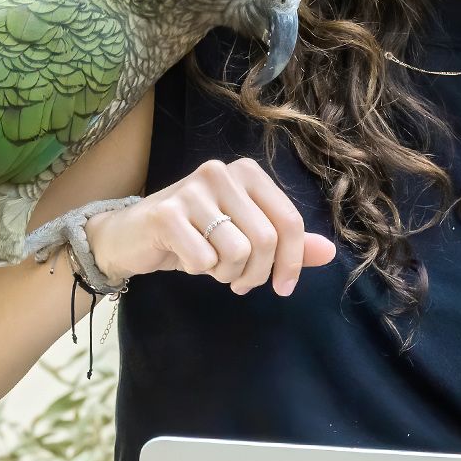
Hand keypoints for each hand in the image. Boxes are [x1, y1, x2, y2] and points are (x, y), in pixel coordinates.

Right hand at [85, 157, 334, 295]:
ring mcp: (193, 189)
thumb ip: (288, 243)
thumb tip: (330, 253)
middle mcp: (222, 172)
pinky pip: (204, 259)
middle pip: (266, 240)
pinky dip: (198, 269)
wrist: (130, 236)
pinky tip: (185, 258)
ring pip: (237, 252)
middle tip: (240, 283)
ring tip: (210, 266)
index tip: (284, 287)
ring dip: (226, 273)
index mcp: (248, 173)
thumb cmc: (195, 234)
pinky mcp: (166, 213)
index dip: (293, 262)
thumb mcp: (245, 235)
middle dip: (256, 274)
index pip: (290, 222)